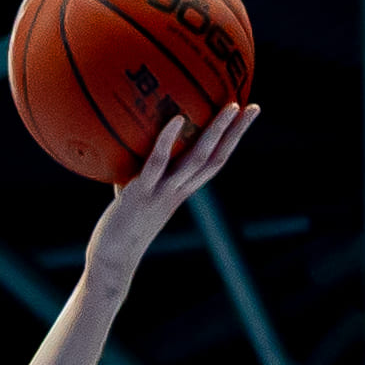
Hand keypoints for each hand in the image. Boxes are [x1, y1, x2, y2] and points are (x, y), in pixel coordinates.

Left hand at [83, 103, 257, 273]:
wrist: (112, 258)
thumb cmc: (121, 223)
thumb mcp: (135, 192)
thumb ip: (139, 169)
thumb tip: (127, 138)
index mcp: (182, 190)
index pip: (214, 162)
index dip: (232, 141)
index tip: (246, 119)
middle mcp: (179, 191)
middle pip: (216, 158)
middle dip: (237, 133)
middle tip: (252, 107)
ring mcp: (163, 192)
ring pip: (197, 159)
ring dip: (217, 132)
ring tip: (231, 107)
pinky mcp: (141, 194)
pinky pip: (158, 164)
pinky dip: (168, 140)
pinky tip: (177, 118)